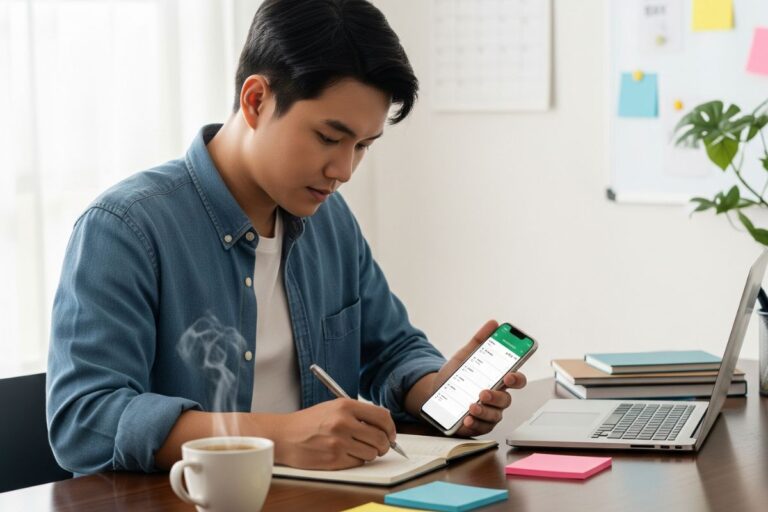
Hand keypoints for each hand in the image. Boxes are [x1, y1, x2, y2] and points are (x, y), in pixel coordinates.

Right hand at [271, 398, 395, 469]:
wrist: (285, 435)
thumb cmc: (310, 421)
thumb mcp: (334, 407)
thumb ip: (358, 412)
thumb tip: (385, 422)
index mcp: (345, 406)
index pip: (382, 417)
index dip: (390, 427)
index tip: (390, 433)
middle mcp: (343, 422)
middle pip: (380, 437)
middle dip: (385, 444)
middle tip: (381, 446)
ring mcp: (338, 442)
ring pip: (372, 453)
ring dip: (370, 453)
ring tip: (358, 448)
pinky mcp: (333, 459)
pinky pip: (358, 462)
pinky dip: (356, 460)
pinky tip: (345, 453)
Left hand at [432, 319, 527, 436]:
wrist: (434, 393)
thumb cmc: (456, 376)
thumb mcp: (465, 357)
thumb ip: (479, 341)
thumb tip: (493, 323)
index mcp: (497, 380)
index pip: (516, 380)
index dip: (516, 379)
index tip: (509, 375)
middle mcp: (496, 398)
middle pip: (506, 400)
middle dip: (496, 397)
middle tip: (484, 392)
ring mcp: (488, 413)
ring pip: (495, 416)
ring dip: (484, 411)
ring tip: (471, 406)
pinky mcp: (478, 425)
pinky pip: (481, 428)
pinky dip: (474, 424)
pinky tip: (466, 419)